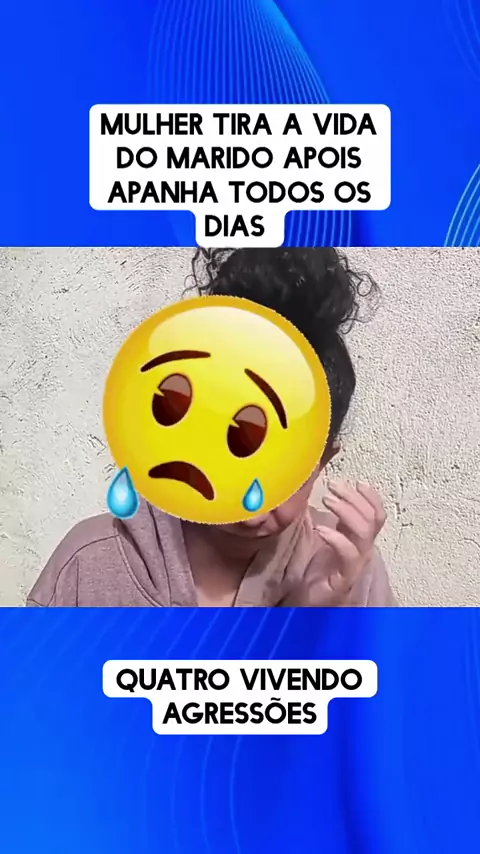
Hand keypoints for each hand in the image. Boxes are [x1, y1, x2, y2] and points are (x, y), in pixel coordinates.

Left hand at [317, 481, 385, 596]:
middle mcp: (362, 552)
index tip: (357, 482)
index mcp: (359, 541)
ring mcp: (355, 566)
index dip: (371, 497)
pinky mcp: (344, 579)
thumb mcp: (326, 540)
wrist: (309, 607)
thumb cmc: (317, 572)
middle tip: (333, 485)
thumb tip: (327, 492)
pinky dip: (336, 538)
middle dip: (354, 498)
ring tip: (327, 500)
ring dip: (347, 511)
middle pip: (371, 519)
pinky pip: (348, 555)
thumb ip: (331, 520)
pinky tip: (320, 529)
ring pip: (364, 533)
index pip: (376, 515)